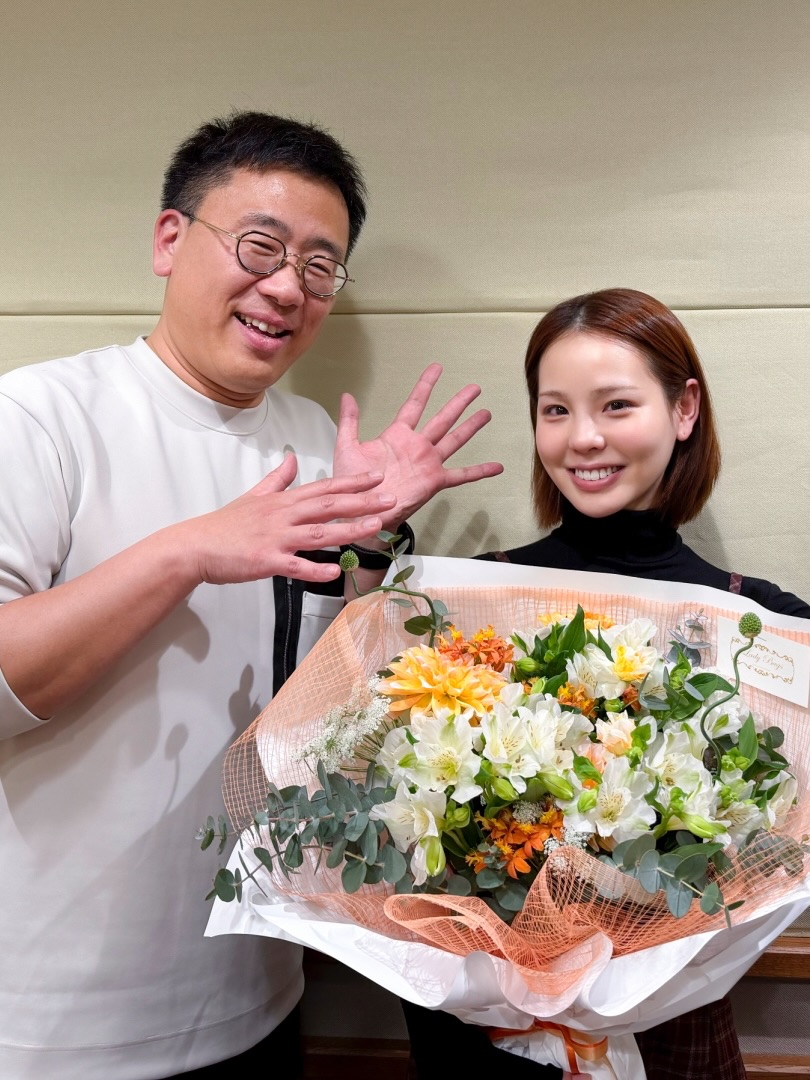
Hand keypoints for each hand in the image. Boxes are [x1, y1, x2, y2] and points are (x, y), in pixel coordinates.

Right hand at [184, 454, 394, 585]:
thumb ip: (277, 479)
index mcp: (283, 501)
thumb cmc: (225, 525)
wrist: (196, 546)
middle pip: (328, 506)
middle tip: (390, 498)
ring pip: (319, 533)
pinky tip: (336, 571)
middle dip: (362, 501)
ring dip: (348, 529)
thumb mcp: (253, 495)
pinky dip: (315, 569)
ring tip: (375, 526)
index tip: (377, 476)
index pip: (324, 488)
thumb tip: (291, 459)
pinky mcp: (265, 561)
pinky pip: (295, 566)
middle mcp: (283, 516)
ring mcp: (275, 538)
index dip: (352, 482)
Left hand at [333, 364, 502, 529]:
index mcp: (397, 436)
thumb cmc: (352, 483)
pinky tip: (496, 466)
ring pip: (454, 440)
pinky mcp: (434, 481)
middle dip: (458, 402)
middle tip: (474, 387)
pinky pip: (461, 475)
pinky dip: (479, 471)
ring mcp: (428, 463)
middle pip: (442, 418)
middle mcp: (417, 446)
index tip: (437, 368)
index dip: (425, 386)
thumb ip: (349, 421)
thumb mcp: (347, 447)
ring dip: (470, 426)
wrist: (360, 510)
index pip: (414, 404)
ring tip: (486, 413)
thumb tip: (347, 395)